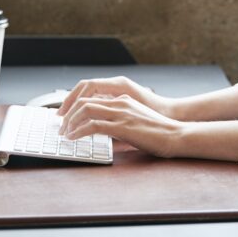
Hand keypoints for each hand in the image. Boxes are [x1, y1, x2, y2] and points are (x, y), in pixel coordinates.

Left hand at [59, 94, 183, 157]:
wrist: (177, 135)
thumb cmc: (160, 133)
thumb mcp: (137, 124)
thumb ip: (120, 126)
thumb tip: (104, 139)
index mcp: (124, 100)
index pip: (92, 97)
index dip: (75, 106)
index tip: (67, 118)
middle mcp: (120, 102)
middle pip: (85, 101)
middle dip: (68, 113)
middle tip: (60, 126)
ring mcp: (121, 113)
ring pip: (85, 110)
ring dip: (70, 122)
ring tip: (64, 133)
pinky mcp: (122, 126)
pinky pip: (93, 125)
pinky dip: (78, 131)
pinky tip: (73, 138)